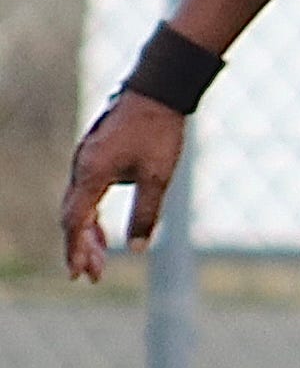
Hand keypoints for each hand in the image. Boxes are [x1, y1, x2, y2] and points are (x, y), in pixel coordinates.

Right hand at [60, 95, 188, 283]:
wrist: (158, 91)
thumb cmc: (159, 132)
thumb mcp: (158, 176)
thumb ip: (146, 213)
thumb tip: (139, 248)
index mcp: (91, 173)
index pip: (75, 222)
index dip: (76, 250)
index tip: (79, 274)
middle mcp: (81, 167)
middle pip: (72, 217)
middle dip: (81, 248)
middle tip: (93, 276)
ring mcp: (86, 161)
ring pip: (79, 206)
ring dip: (88, 234)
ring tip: (100, 260)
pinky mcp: (95, 157)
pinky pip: (87, 193)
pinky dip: (93, 216)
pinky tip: (104, 232)